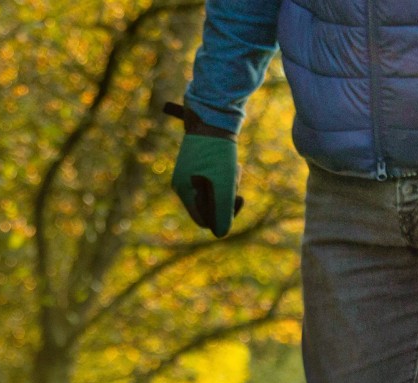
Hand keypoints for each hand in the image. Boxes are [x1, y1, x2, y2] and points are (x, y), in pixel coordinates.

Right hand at [164, 102, 241, 238]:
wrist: (214, 114)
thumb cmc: (219, 150)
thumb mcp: (225, 184)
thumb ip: (223, 212)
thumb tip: (221, 233)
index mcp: (183, 190)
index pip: (203, 219)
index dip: (222, 216)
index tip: (236, 199)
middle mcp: (182, 183)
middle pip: (209, 206)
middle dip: (226, 197)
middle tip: (235, 179)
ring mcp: (188, 172)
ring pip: (213, 192)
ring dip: (228, 185)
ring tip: (234, 168)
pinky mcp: (197, 163)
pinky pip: (213, 179)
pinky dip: (225, 175)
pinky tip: (232, 164)